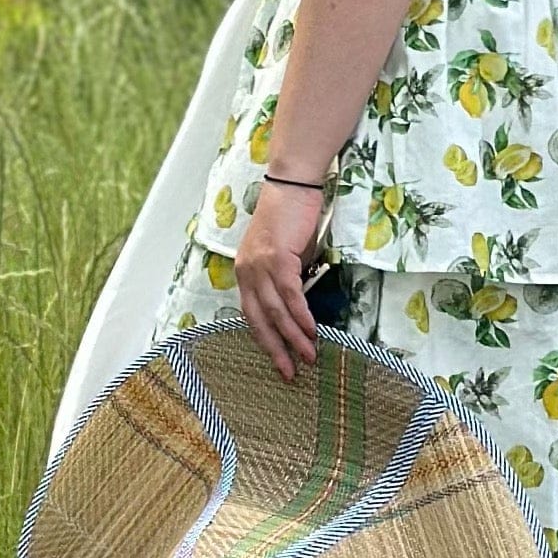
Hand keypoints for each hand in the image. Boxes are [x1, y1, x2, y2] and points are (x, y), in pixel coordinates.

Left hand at [232, 174, 326, 381]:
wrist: (293, 185)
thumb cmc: (292, 216)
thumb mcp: (285, 253)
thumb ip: (286, 278)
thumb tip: (299, 305)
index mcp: (245, 272)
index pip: (251, 314)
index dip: (266, 340)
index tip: (280, 361)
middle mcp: (247, 271)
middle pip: (258, 319)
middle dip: (276, 349)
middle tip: (290, 372)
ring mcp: (259, 265)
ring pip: (275, 311)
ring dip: (293, 336)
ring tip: (308, 355)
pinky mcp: (277, 258)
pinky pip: (289, 294)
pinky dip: (301, 315)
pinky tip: (311, 330)